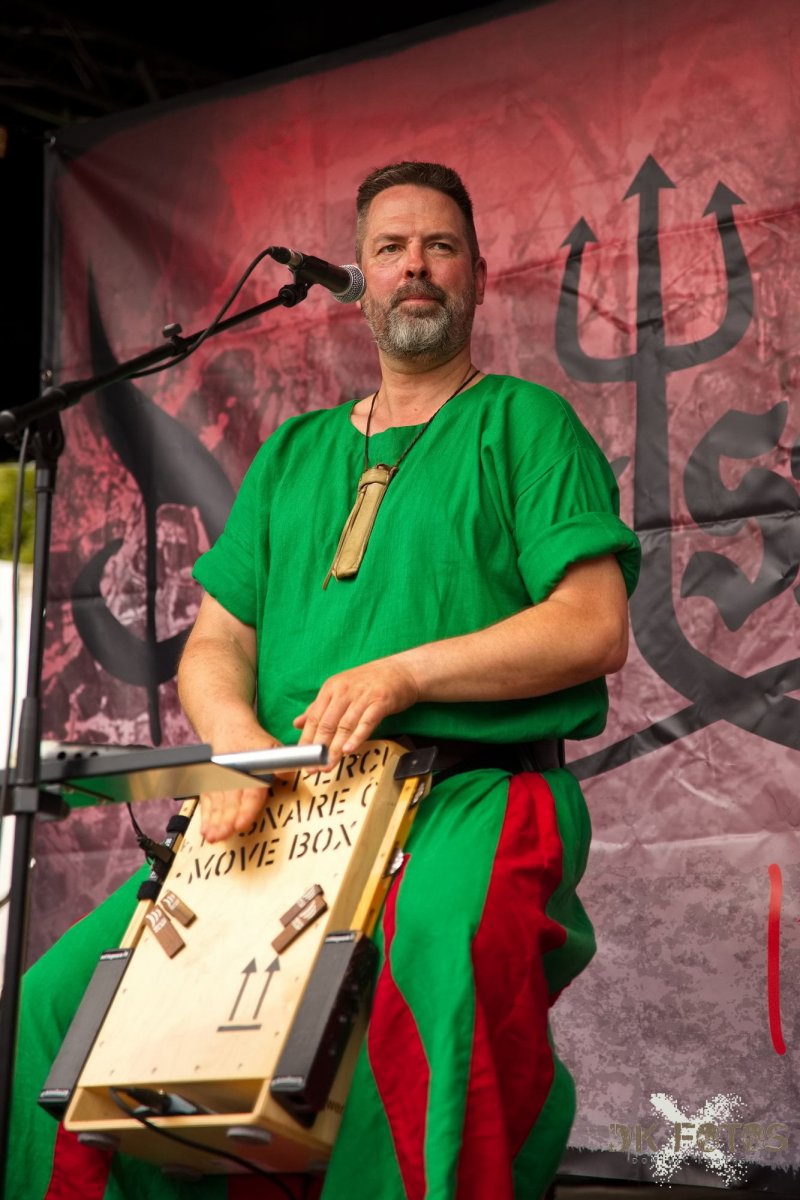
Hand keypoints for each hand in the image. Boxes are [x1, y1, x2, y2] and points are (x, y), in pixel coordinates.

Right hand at [199, 723, 281, 844]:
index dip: (246, 809)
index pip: (250, 791)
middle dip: (226, 820)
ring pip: (217, 803)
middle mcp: (232, 774)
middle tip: (223, 835)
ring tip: (213, 837)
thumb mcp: (271, 746)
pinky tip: (205, 830)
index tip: (242, 824)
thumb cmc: (252, 742)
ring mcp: (219, 779)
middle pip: (230, 801)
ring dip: (215, 821)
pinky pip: (206, 801)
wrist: (228, 728)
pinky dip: (206, 816)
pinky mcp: (210, 784)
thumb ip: (282, 762)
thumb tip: (287, 775)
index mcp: (250, 766)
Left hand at [293, 658, 419, 766]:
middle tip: (314, 767)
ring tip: (329, 765)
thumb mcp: (341, 690)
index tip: (302, 758)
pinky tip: (349, 749)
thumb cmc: (371, 682)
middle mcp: (344, 690)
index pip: (314, 718)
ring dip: (335, 748)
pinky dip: (357, 736)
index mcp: (331, 688)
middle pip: (327, 723)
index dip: (307, 740)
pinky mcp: (380, 701)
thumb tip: (297, 723)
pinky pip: (366, 721)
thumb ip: (319, 707)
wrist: (403, 671)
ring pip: (344, 725)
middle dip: (319, 749)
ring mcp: (362, 696)